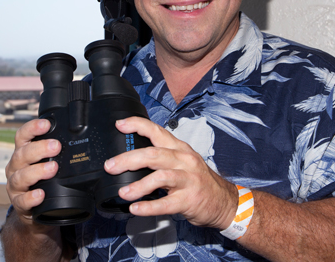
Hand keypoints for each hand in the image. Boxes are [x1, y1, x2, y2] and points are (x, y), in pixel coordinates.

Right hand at [5, 119, 61, 225]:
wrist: (36, 211)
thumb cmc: (44, 181)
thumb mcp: (48, 162)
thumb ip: (58, 152)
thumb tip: (81, 140)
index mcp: (23, 153)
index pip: (22, 136)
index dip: (32, 128)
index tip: (46, 124)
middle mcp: (16, 167)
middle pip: (22, 154)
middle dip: (39, 148)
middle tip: (56, 146)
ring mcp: (15, 186)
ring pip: (21, 176)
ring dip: (37, 171)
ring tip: (52, 169)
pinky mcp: (19, 204)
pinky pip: (22, 201)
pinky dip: (31, 197)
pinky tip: (40, 194)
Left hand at [104, 117, 238, 229]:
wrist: (224, 202)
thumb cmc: (198, 181)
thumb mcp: (182, 161)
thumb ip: (161, 156)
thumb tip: (130, 156)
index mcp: (180, 149)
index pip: (157, 131)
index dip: (137, 125)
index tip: (119, 125)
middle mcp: (184, 160)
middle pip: (153, 154)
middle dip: (128, 159)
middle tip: (110, 166)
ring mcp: (188, 180)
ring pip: (160, 177)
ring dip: (139, 185)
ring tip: (123, 192)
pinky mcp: (189, 200)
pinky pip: (166, 204)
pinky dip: (149, 207)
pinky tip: (136, 209)